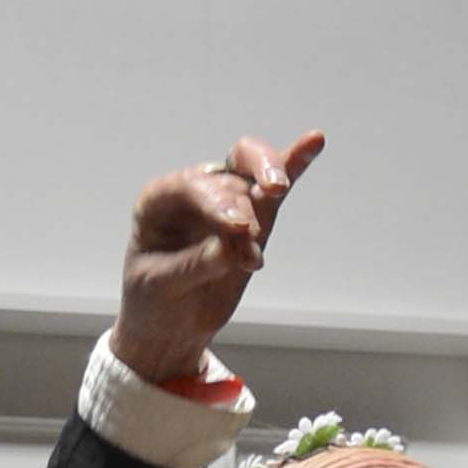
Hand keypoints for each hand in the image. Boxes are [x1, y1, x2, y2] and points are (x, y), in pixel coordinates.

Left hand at [109, 130, 323, 383]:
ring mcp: (225, 201)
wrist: (168, 326)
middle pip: (228, 176)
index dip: (217, 203)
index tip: (239, 230)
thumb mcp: (159, 288)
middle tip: (249, 231)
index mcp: (158, 200)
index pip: (191, 187)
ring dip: (263, 213)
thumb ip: (194, 265)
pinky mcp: (253, 218)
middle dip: (243, 202)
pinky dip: (295, 163)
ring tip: (251, 261)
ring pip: (253, 183)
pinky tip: (314, 141)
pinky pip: (272, 189)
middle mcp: (193, 192)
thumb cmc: (153, 301)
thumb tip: (231, 251)